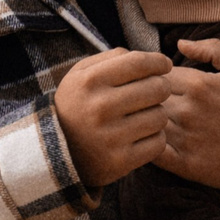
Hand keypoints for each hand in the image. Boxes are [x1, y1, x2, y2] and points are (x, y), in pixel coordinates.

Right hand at [52, 48, 174, 187]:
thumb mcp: (81, 75)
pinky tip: (142, 135)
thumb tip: (152, 59)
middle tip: (154, 92)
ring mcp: (110, 136)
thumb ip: (113, 58)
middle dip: (160, 87)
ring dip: (157, 114)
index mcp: (90, 81)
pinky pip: (158, 143)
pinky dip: (155, 138)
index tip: (164, 65)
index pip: (139, 62)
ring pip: (160, 116)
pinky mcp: (120, 161)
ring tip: (144, 115)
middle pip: (156, 88)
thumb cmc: (77, 105)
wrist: (55, 151)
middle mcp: (100, 108)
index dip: (158, 61)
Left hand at [160, 38, 219, 209]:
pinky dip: (149, 145)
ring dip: (146, 121)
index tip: (159, 84)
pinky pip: (154, 153)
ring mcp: (187, 139)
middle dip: (146, 99)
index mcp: (198, 85)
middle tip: (151, 102)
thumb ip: (211, 48)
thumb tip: (179, 43)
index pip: (155, 76)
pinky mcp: (187, 165)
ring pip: (149, 124)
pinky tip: (156, 140)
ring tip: (153, 120)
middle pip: (147, 100)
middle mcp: (189, 111)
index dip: (153, 78)